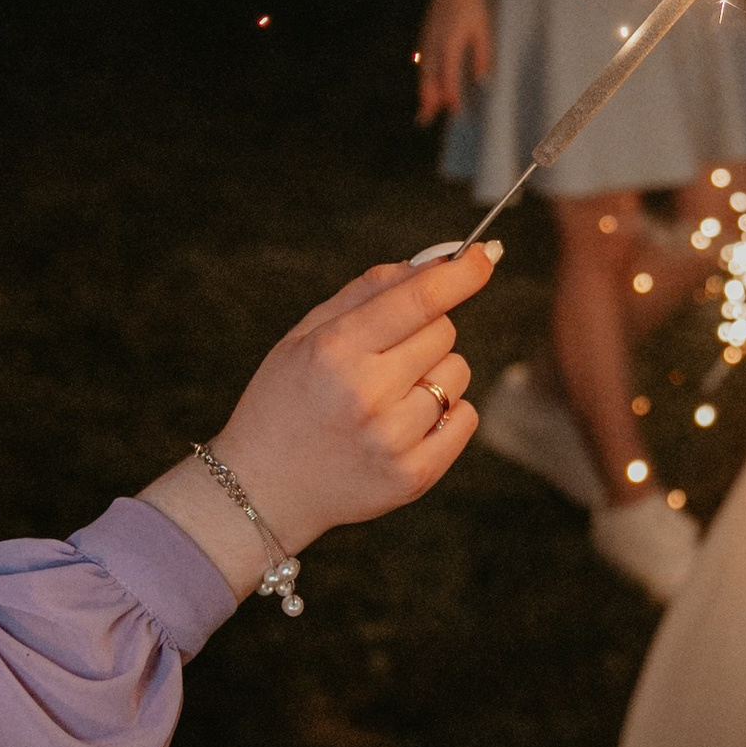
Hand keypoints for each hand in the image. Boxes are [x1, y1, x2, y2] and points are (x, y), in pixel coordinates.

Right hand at [141, 241, 501, 591]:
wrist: (262, 489)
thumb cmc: (286, 401)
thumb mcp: (307, 334)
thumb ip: (370, 291)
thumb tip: (439, 259)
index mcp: (334, 351)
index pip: (419, 300)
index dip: (460, 273)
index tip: (483, 257)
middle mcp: (365, 394)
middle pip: (444, 332)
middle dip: (425, 331)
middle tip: (387, 355)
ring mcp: (391, 439)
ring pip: (458, 373)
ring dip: (435, 374)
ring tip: (389, 397)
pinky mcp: (413, 477)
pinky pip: (466, 418)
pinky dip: (448, 413)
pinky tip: (407, 424)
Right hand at [415, 0, 492, 120]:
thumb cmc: (471, 5)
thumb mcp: (483, 30)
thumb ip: (482, 56)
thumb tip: (482, 80)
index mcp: (450, 44)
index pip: (448, 76)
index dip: (450, 95)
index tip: (453, 111)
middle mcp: (434, 45)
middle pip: (429, 78)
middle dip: (427, 100)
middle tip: (425, 120)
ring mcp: (427, 41)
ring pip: (423, 72)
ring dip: (423, 92)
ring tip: (423, 110)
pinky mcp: (425, 36)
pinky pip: (422, 63)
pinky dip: (422, 78)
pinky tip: (425, 86)